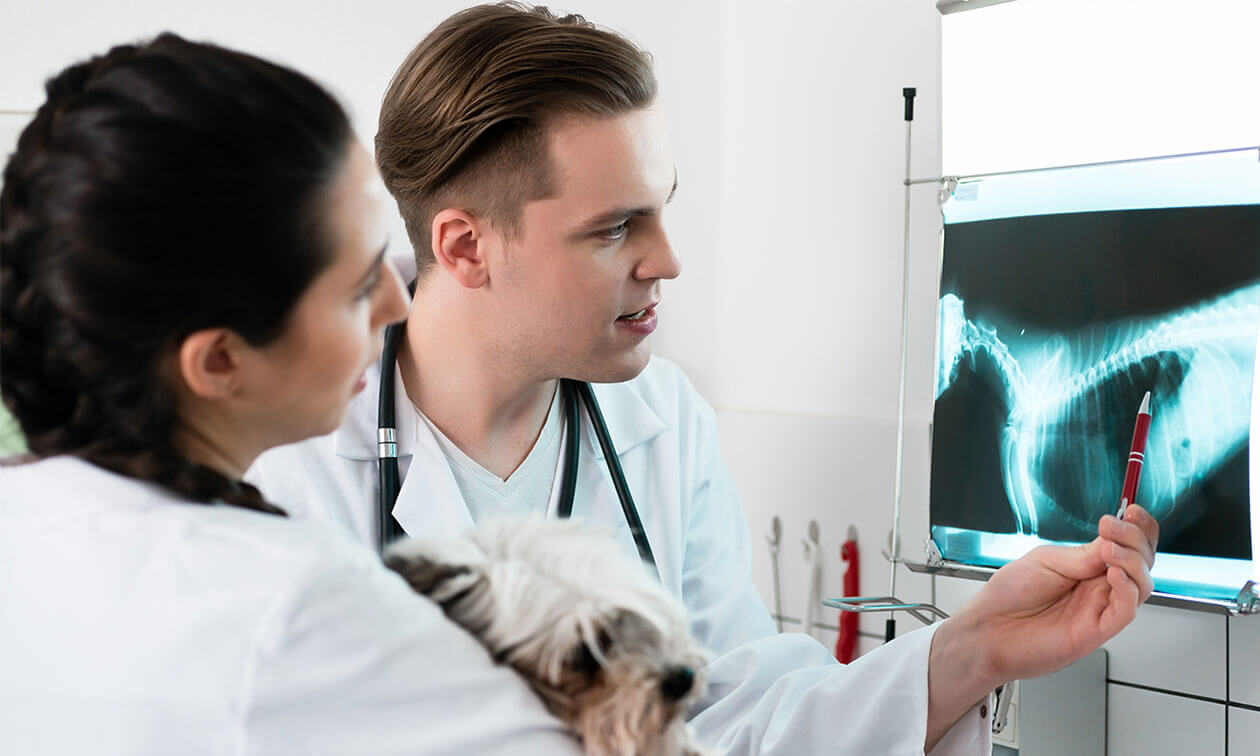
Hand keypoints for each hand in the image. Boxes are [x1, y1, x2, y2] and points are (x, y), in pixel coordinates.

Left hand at [924, 505, 1157, 748]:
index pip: (1127, 545)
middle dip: (1136, 539)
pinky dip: (1127, 589)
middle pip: (1142, 561)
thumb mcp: (1044, 561)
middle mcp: (1098, 587)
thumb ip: (1083, 554)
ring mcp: (1100, 608)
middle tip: (1113, 526)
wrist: (987, 630)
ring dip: (1132, 560)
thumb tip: (1114, 541)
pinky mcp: (1097, 631)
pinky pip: (1126, 610)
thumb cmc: (1008, 595)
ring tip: (1109, 549)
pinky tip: (1112, 573)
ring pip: (1141, 584)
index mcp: (1087, 566)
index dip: (1137, 527)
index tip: (1132, 510)